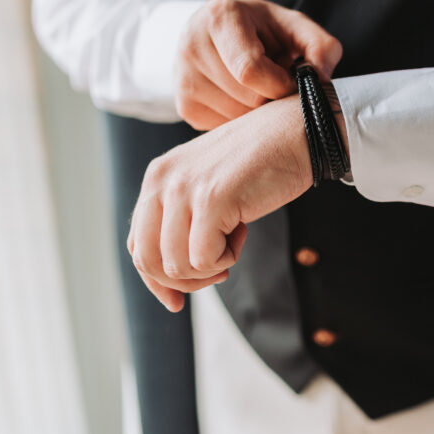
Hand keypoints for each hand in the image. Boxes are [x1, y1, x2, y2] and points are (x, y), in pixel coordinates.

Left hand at [127, 95, 312, 311]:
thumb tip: (168, 279)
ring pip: (176, 265)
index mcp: (157, 177)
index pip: (136, 245)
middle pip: (149, 261)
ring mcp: (184, 189)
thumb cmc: (259, 163)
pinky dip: (226, 258)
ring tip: (233, 238)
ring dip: (210, 267)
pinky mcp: (211, 200)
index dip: (155, 281)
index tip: (178, 301)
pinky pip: (204, 259)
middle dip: (183, 280)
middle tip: (217, 270)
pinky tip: (243, 231)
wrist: (296, 132)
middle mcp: (162, 181)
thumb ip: (181, 218)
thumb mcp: (206, 186)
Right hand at [175, 0, 342, 129]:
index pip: (250, 70)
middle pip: (246, 99)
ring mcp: (183, 79)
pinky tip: (244, 99)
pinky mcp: (184, 106)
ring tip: (259, 89)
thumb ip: (320, 46)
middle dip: (272, 98)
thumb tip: (322, 77)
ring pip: (236, 119)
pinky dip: (242, 121)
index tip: (292, 80)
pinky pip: (225, 130)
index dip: (281, 84)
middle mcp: (192, 46)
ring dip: (258, 113)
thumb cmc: (261, 29)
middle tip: (277, 83)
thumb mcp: (294, 25)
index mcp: (219, 18)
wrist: (219, 32)